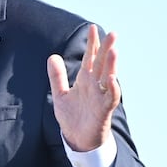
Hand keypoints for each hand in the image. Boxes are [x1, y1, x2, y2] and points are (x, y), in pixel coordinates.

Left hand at [47, 24, 118, 151]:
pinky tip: (111, 78)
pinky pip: (111, 98)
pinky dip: (112, 88)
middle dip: (106, 49)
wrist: (77, 138)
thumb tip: (52, 56)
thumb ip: (57, 76)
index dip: (92, 44)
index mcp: (85, 80)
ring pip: (108, 78)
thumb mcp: (60, 94)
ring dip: (111, 65)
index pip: (90, 59)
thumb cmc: (72, 116)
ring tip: (114, 50)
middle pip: (102, 64)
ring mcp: (101, 97)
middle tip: (113, 33)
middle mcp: (95, 86)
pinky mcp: (104, 110)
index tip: (92, 28)